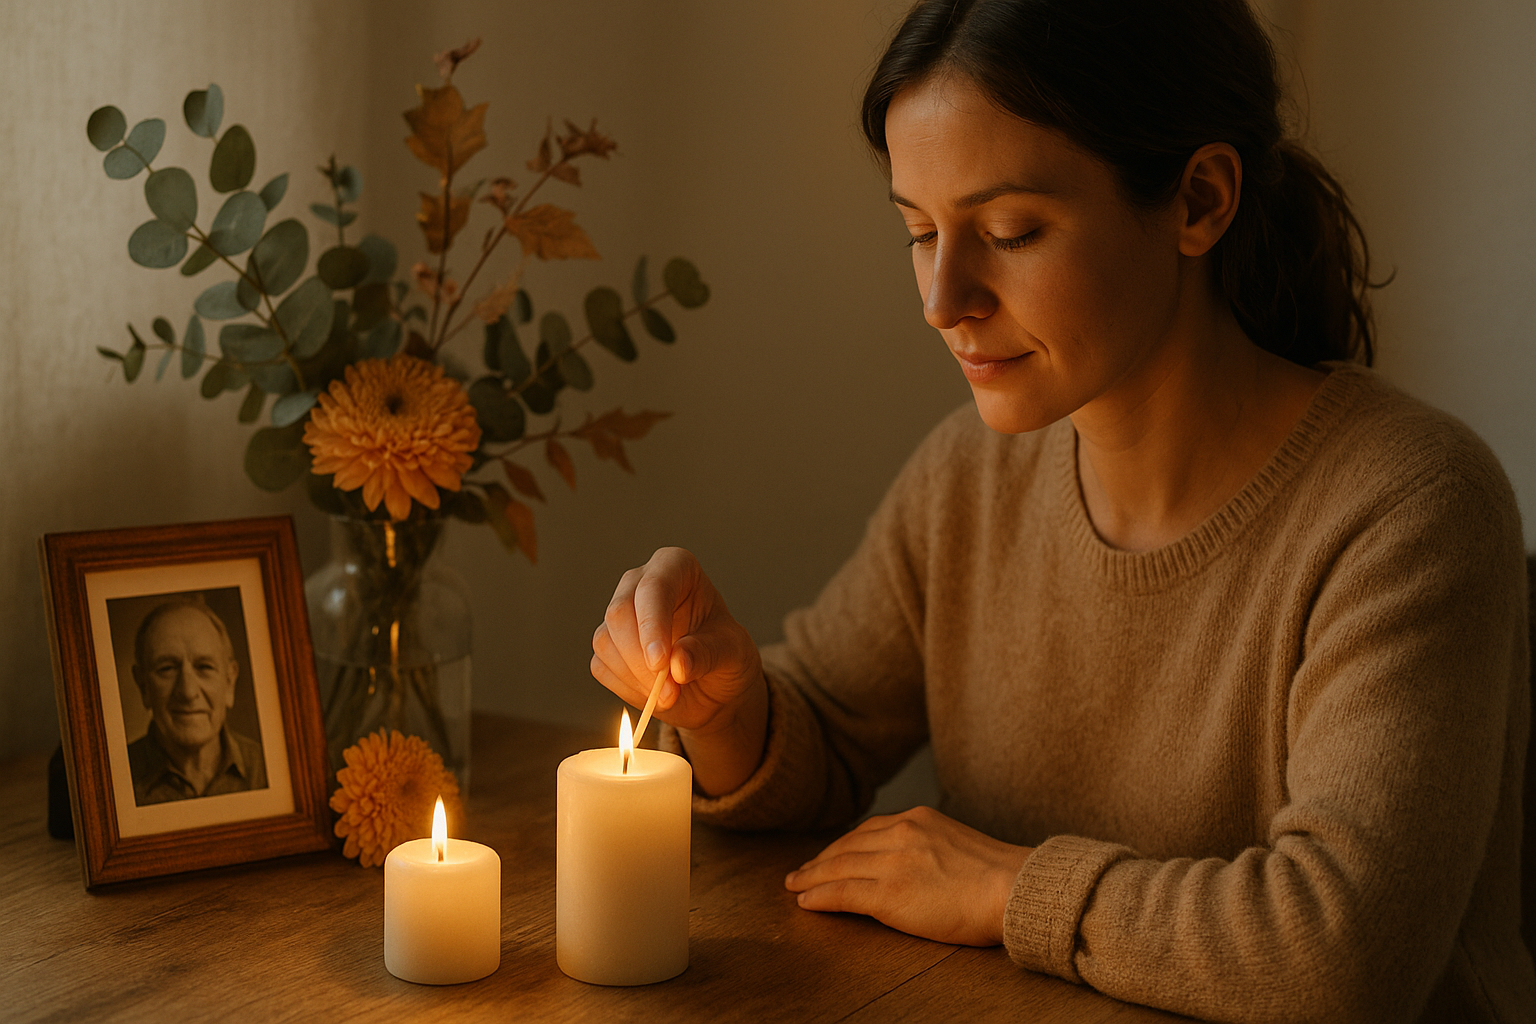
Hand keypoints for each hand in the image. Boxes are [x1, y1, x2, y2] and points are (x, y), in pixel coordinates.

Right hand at [591, 546, 762, 734]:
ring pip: (606, 642)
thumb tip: (677, 664)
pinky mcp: (608, 646)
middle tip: (670, 690)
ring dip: (637, 678)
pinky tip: (655, 692)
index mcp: (675, 568)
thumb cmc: (725, 653)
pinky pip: (602, 666)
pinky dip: (627, 688)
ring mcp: (620, 614)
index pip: (654, 587)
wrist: (713, 682)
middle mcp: (640, 584)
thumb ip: (707, 654)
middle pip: (619, 613)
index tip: (660, 662)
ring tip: (672, 693)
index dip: (652, 625)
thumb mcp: (732, 652)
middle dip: (641, 659)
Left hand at [784, 806, 1031, 946]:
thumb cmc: (999, 878)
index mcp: (918, 820)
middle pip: (847, 846)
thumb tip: (920, 865)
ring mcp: (893, 862)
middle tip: (802, 871)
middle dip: (821, 859)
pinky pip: (842, 892)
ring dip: (812, 877)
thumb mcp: (958, 844)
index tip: (829, 854)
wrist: (1014, 888)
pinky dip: (820, 896)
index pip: (868, 831)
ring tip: (795, 885)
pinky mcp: (888, 892)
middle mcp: (901, 833)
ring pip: (838, 867)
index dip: (843, 845)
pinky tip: (806, 901)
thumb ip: (931, 846)